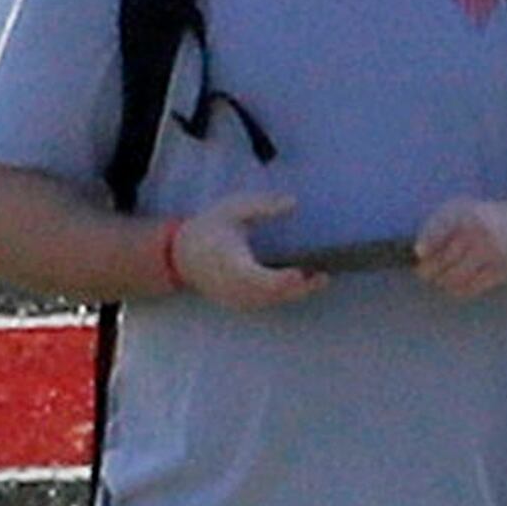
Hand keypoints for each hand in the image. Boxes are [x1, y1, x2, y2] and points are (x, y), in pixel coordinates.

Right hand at [167, 190, 321, 310]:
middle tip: (324, 277)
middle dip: (301, 288)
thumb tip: (293, 202)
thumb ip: (263, 206)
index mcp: (233, 265)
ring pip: (272, 301)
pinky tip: (302, 283)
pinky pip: (266, 302)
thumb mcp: (233, 209)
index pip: (262, 280)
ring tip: (319, 279)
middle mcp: (235, 287)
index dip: (284, 280)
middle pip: (274, 295)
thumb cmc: (210, 227)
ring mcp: (237, 298)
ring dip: (296, 293)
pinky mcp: (239, 303)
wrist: (182, 254)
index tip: (302, 272)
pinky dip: (284, 294)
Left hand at [411, 195, 506, 298]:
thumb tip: (418, 253)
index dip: (425, 245)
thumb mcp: (459, 210)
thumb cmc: (479, 220)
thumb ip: (435, 226)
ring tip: (439, 279)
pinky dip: (457, 290)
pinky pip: (470, 288)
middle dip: (428, 270)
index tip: (419, 253)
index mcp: (465, 212)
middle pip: (442, 260)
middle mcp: (479, 231)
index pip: (437, 231)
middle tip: (424, 272)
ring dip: (442, 281)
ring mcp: (492, 252)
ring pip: (454, 277)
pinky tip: (455, 285)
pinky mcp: (501, 270)